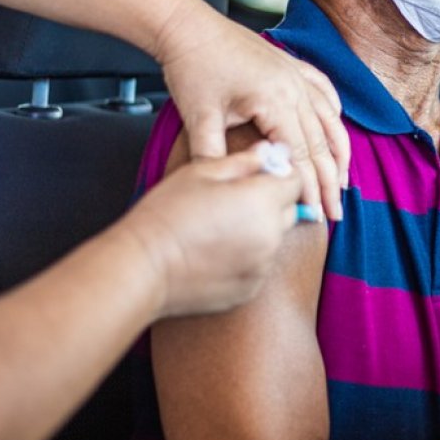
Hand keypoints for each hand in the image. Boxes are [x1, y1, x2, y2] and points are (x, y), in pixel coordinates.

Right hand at [120, 142, 304, 318]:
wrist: (144, 267)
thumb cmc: (167, 215)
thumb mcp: (201, 172)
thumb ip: (243, 161)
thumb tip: (267, 151)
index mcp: (262, 200)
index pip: (295, 181)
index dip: (279, 175)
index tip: (260, 176)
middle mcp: (271, 235)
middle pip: (288, 211)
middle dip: (270, 202)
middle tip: (233, 201)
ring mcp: (262, 265)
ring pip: (274, 239)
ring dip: (258, 231)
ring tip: (218, 229)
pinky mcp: (250, 288)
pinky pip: (259, 265)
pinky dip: (247, 257)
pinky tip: (215, 252)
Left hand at [153, 0, 349, 220]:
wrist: (188, 26)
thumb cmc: (192, 68)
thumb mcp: (199, 118)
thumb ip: (212, 157)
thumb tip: (224, 191)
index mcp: (275, 100)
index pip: (301, 155)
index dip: (310, 188)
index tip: (316, 214)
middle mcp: (294, 87)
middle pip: (321, 143)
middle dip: (330, 181)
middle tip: (336, 212)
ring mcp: (296, 74)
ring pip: (329, 119)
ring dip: (339, 153)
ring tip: (344, 180)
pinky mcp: (291, 65)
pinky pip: (323, 91)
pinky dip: (333, 113)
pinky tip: (336, 128)